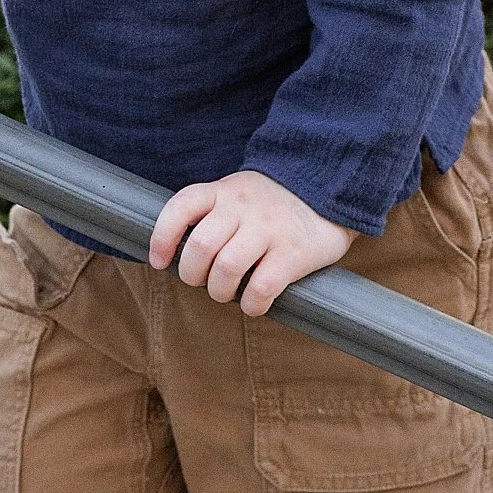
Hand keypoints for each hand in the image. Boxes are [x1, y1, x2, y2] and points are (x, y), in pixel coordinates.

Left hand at [149, 169, 351, 316]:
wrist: (332, 187)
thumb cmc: (274, 202)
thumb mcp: (239, 191)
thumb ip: (212, 212)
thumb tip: (177, 252)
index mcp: (224, 190)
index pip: (180, 208)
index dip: (162, 238)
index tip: (160, 261)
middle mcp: (243, 206)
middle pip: (200, 246)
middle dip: (193, 274)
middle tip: (203, 281)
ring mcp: (269, 228)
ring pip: (226, 269)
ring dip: (220, 291)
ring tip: (228, 292)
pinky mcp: (294, 252)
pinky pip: (261, 288)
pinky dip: (251, 304)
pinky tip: (255, 303)